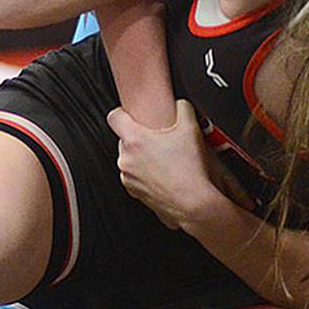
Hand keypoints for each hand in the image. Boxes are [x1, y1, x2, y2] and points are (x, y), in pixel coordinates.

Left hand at [106, 100, 221, 230]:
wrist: (193, 204)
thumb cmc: (189, 171)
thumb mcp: (191, 129)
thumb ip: (183, 109)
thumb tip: (180, 105)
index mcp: (134, 141)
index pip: (115, 117)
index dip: (123, 113)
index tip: (130, 114)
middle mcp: (126, 160)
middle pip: (125, 140)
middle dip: (141, 138)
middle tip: (159, 139)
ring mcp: (129, 178)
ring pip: (131, 160)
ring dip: (144, 158)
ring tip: (165, 159)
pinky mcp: (135, 193)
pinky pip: (136, 178)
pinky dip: (147, 175)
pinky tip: (165, 174)